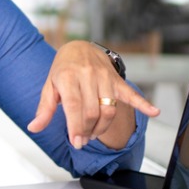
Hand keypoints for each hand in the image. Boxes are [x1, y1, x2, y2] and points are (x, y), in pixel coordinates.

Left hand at [27, 41, 158, 148]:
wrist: (78, 47)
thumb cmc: (62, 70)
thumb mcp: (49, 86)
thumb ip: (44, 109)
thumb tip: (33, 128)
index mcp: (68, 76)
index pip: (74, 106)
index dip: (76, 126)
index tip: (76, 142)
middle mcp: (88, 75)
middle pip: (93, 111)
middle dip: (88, 130)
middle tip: (82, 140)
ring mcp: (104, 77)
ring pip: (109, 108)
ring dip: (102, 127)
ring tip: (93, 134)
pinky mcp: (117, 80)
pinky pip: (131, 93)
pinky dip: (143, 103)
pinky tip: (154, 112)